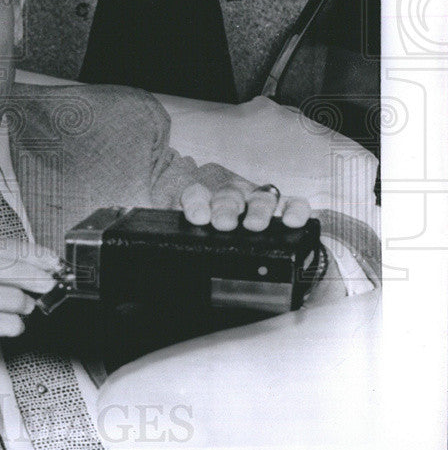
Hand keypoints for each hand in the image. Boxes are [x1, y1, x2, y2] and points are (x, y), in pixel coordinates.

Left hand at [180, 182, 310, 230]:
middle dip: (226, 209)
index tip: (199, 217)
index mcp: (205, 200)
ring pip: (260, 198)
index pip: (196, 194)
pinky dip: (294, 210)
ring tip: (255, 225)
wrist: (226, 231)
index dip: (197, 203)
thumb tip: (154, 255)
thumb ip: (177, 240)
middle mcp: (232, 196)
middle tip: (224, 224)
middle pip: (229, 196)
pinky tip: (292, 221)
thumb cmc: (210, 235)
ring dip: (257, 211)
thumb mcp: (188, 237)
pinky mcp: (282, 208)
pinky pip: (292, 204)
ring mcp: (257, 200)